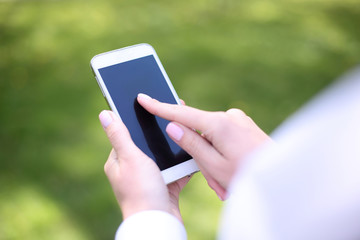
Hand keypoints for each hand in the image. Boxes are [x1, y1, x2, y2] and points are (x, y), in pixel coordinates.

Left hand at [99, 110, 189, 221]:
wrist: (159, 222)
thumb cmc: (141, 191)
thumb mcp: (130, 158)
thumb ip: (119, 135)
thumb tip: (104, 113)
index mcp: (118, 162)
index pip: (126, 135)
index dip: (137, 122)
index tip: (151, 109)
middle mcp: (132, 170)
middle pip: (147, 145)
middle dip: (160, 134)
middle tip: (174, 119)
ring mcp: (149, 179)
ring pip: (163, 157)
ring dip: (173, 149)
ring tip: (185, 133)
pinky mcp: (164, 186)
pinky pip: (175, 170)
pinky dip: (183, 164)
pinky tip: (193, 153)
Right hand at [137, 94, 270, 199]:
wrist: (283, 178)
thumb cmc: (248, 175)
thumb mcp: (214, 165)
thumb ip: (190, 144)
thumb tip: (172, 126)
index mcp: (219, 124)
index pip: (181, 114)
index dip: (159, 107)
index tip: (143, 98)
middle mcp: (229, 116)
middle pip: (199, 132)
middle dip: (201, 157)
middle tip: (217, 181)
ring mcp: (238, 120)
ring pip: (211, 138)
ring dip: (214, 160)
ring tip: (229, 181)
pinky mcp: (244, 125)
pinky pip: (224, 138)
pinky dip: (224, 155)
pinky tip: (234, 170)